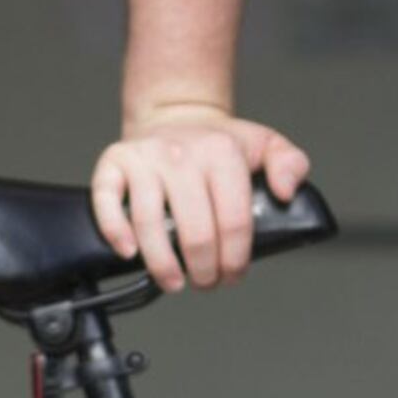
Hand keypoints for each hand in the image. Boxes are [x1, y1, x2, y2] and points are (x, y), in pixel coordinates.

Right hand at [90, 106, 312, 292]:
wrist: (177, 115)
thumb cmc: (219, 142)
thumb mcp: (265, 145)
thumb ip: (291, 165)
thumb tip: (287, 191)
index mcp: (221, 152)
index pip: (234, 221)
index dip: (235, 259)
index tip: (233, 274)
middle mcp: (181, 153)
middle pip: (193, 230)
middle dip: (204, 269)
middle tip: (206, 282)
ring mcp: (145, 157)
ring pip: (149, 222)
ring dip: (162, 263)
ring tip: (174, 282)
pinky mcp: (115, 160)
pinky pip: (106, 198)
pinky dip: (114, 230)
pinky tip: (128, 253)